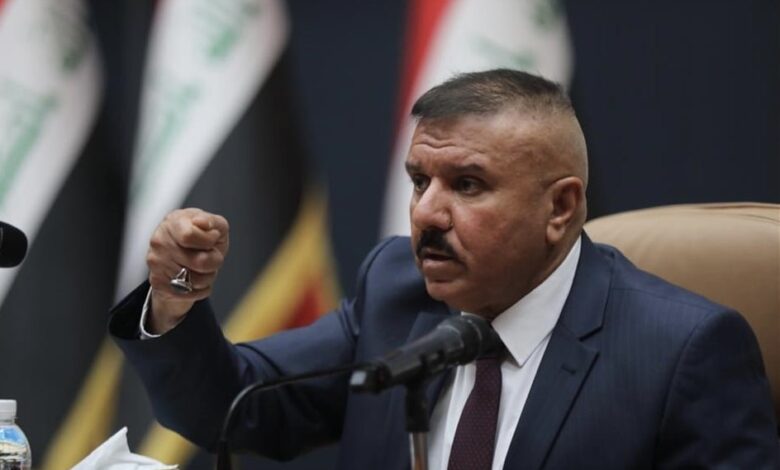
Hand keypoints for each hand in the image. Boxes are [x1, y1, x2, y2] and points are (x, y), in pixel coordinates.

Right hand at [146, 208, 229, 333]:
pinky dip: (200, 289)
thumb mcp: (213, 225)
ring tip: (202, 267)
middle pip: (200, 262)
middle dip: (214, 261)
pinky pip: (191, 293)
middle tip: (210, 255)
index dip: (209, 240)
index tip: (212, 238)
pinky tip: (194, 277)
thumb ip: (213, 222)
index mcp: (173, 222)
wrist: (181, 255)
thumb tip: (203, 223)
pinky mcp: (158, 283)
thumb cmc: (200, 238)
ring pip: (197, 281)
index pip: (189, 236)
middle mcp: (160, 242)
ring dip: (208, 276)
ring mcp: (156, 263)